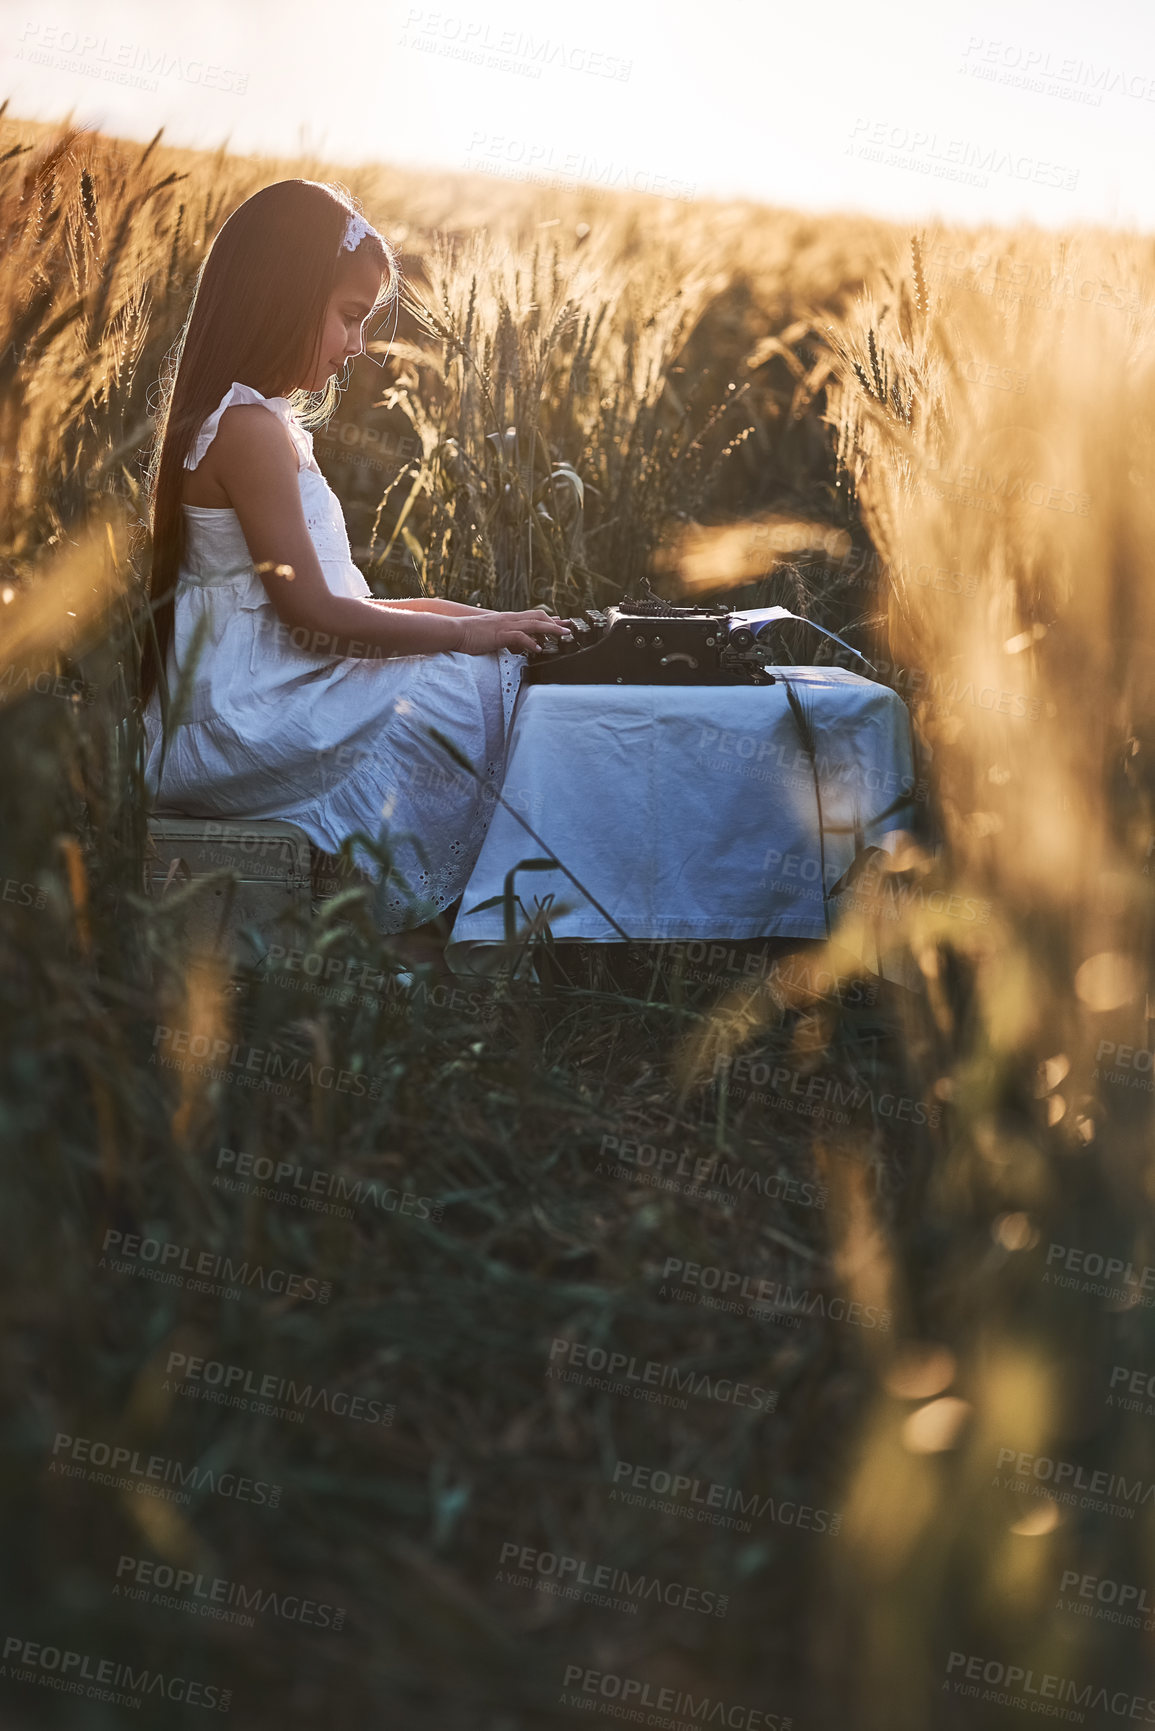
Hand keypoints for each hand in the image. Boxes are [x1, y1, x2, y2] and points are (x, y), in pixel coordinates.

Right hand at [455, 608, 573, 655]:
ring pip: (534, 624)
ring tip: (564, 635)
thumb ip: (502, 636)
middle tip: (569, 627)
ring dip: (551, 630)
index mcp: (507, 618)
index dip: (547, 619)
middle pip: (538, 617)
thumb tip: (512, 644)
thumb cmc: (469, 634)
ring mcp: (505, 625)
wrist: (455, 630)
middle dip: (555, 622)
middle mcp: (509, 619)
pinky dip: (531, 643)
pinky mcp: (500, 634)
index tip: (560, 622)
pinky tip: (538, 650)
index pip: (532, 616)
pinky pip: (520, 637)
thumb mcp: (489, 633)